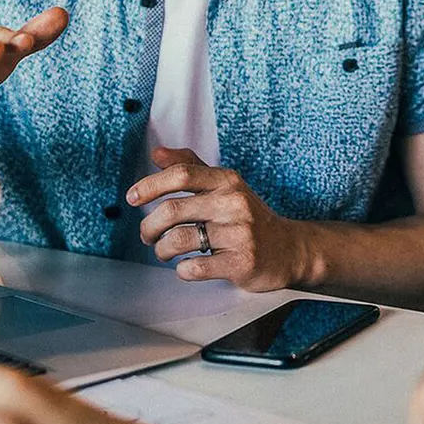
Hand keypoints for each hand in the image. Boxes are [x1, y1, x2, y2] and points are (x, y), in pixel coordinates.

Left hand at [130, 147, 317, 291]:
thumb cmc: (250, 217)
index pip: (182, 174)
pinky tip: (187, 267)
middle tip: (147, 235)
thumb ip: (192, 167)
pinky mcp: (242, 263)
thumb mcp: (226, 186)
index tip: (133, 198)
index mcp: (228, 181)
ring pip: (179, 240)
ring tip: (164, 252)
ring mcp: (240, 234)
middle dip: (150, 226)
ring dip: (162, 250)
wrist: (290, 250)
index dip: (150, 185)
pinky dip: (182, 270)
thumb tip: (157, 153)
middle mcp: (234, 203)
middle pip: (173, 209)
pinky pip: (196, 268)